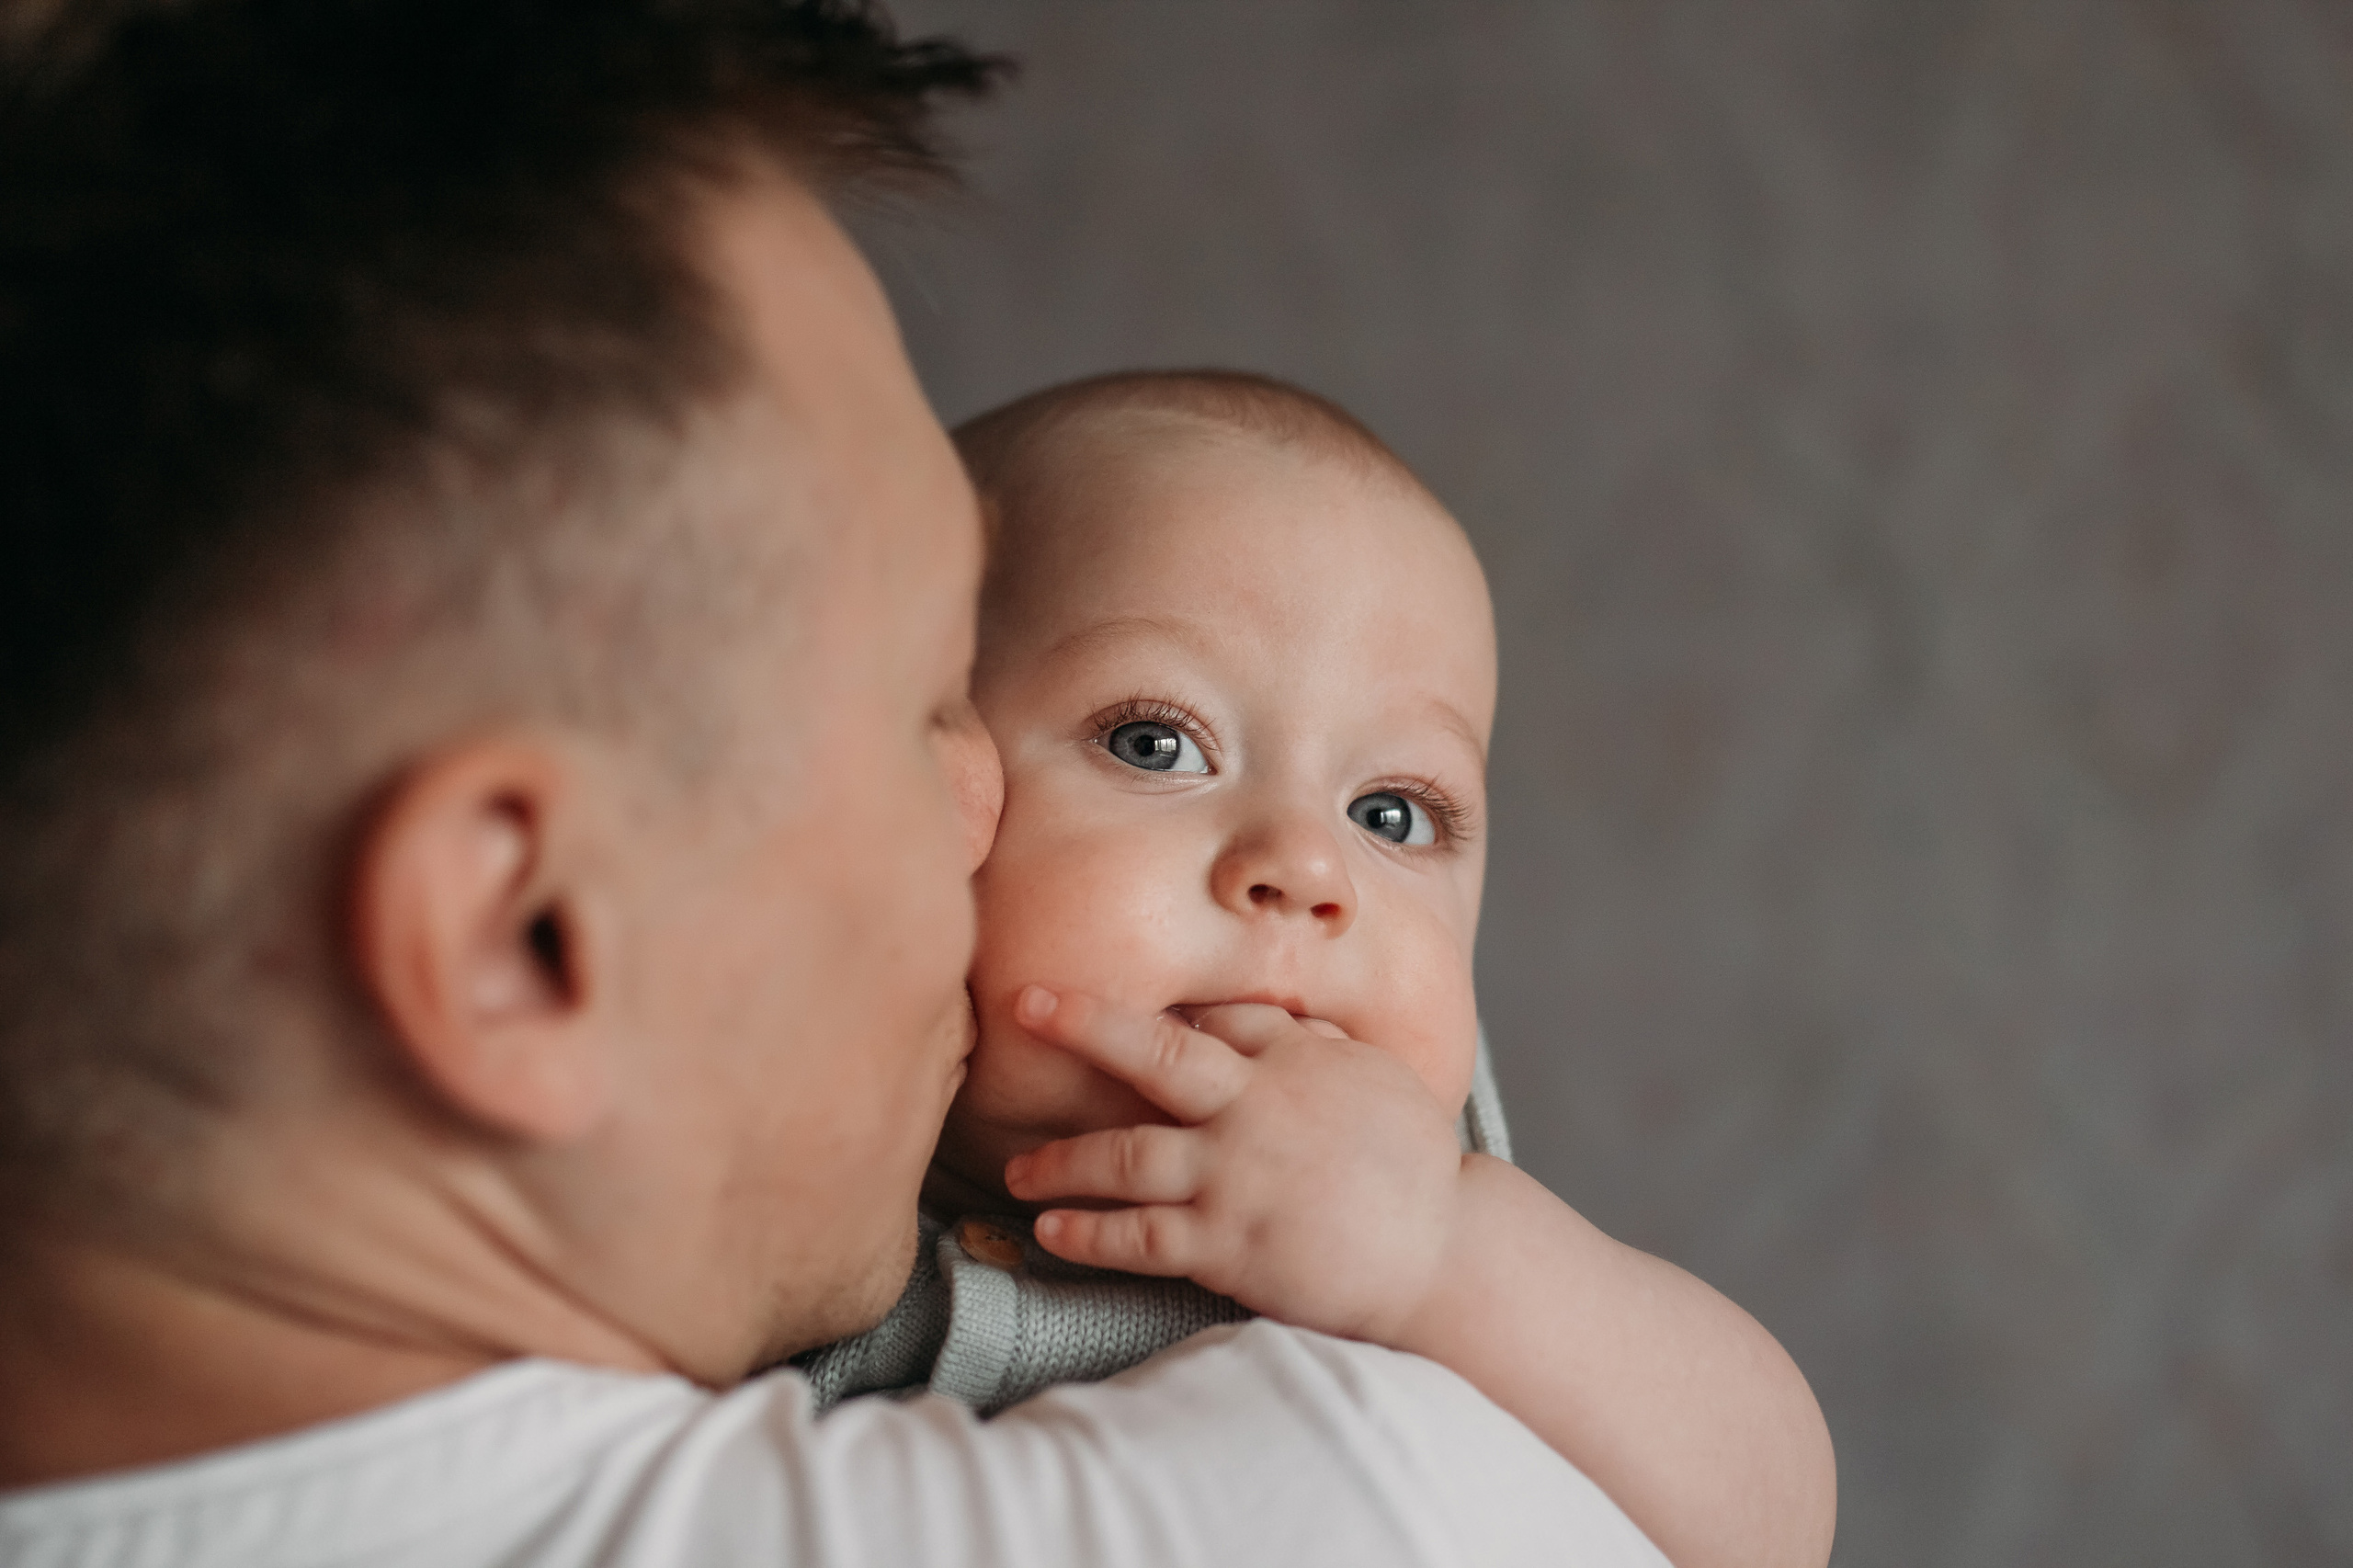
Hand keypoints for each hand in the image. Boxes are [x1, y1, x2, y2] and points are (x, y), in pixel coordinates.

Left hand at [1001, 985, 1466, 1342]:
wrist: (1444, 1255)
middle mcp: (1255, 1108)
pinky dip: (1089, 1233)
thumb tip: (1269, 1019)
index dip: (1157, 1020)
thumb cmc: (1415, 1168)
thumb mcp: (1374, 1079)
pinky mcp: (1227, 1243)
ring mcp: (1236, 1176)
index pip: (1211, 1021)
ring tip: (1019, 1171)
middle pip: (1152, 1054)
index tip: (1106, 1018)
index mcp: (1294, 1061)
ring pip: (1126, 1155)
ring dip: (1063, 1161)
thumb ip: (1313, 1046)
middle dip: (1083, 1024)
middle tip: (1025, 1004)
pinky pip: (1140, 1236)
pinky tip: (1052, 1232)